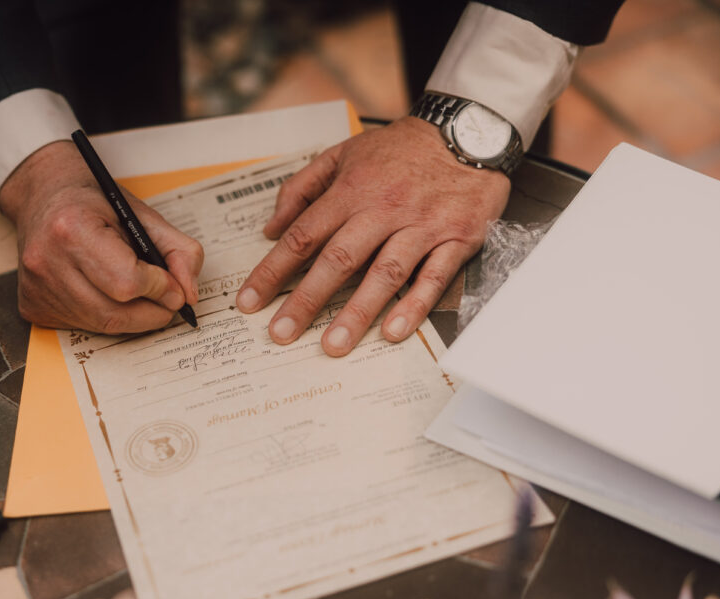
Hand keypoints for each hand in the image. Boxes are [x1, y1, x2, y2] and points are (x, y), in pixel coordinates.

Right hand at [0, 140, 203, 333]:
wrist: (44, 196)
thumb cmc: (93, 203)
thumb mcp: (142, 214)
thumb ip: (178, 251)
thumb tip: (189, 295)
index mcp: (71, 228)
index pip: (127, 282)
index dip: (160, 288)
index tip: (174, 287)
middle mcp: (46, 261)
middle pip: (115, 313)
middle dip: (153, 312)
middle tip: (168, 301)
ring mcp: (37, 288)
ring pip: (102, 325)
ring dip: (132, 318)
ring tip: (142, 297)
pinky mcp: (33, 306)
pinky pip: (83, 327)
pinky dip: (107, 317)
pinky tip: (108, 294)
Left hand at [236, 117, 509, 355]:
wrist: (469, 133)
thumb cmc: (401, 149)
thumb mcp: (343, 153)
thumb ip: (302, 188)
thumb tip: (271, 227)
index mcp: (352, 189)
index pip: (304, 235)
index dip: (273, 270)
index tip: (250, 301)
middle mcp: (384, 209)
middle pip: (338, 259)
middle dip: (306, 300)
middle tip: (282, 333)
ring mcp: (421, 226)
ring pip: (384, 274)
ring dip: (357, 312)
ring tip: (333, 345)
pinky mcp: (456, 238)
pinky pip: (434, 277)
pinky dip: (414, 306)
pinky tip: (392, 332)